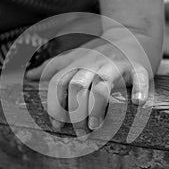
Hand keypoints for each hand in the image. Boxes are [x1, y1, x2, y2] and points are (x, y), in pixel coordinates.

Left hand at [26, 28, 151, 136]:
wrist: (130, 34)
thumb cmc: (98, 52)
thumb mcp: (74, 56)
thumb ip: (52, 67)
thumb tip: (28, 76)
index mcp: (78, 63)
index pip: (59, 83)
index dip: (54, 105)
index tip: (57, 125)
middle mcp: (94, 64)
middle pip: (77, 86)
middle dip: (74, 112)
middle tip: (79, 133)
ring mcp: (115, 65)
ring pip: (102, 85)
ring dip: (97, 108)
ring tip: (95, 127)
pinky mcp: (137, 67)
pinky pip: (139, 78)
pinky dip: (140, 91)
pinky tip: (138, 103)